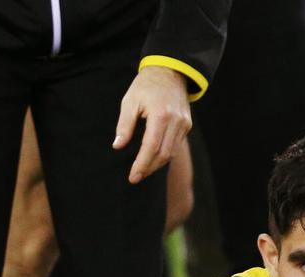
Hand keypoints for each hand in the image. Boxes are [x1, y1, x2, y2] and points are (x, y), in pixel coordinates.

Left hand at [113, 66, 191, 183]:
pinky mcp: (187, 124)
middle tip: (135, 177)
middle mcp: (176, 121)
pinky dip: (164, 155)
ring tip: (142, 170)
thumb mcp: (130, 101)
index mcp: (161, 115)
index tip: (133, 177)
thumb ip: (124, 125)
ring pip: (171, 153)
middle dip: (149, 168)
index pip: (151, 147)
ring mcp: (184, 123)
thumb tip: (117, 146)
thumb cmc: (146, 86)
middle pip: (163, 154)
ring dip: (157, 164)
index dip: (142, 165)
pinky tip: (153, 159)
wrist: (170, 71)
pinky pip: (176, 145)